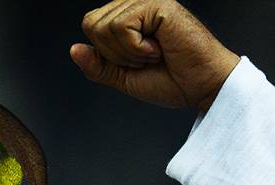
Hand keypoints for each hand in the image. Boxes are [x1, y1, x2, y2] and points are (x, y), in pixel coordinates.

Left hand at [70, 0, 238, 111]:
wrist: (201, 87)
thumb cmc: (171, 80)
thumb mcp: (122, 77)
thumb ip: (97, 65)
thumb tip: (74, 49)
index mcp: (128, 17)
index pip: (91, 25)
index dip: (105, 52)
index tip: (134, 60)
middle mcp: (136, 4)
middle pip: (92, 24)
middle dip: (114, 53)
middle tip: (145, 58)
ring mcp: (148, 1)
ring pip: (104, 26)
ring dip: (127, 52)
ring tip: (153, 53)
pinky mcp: (159, 4)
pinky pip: (121, 27)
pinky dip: (135, 48)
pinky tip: (158, 48)